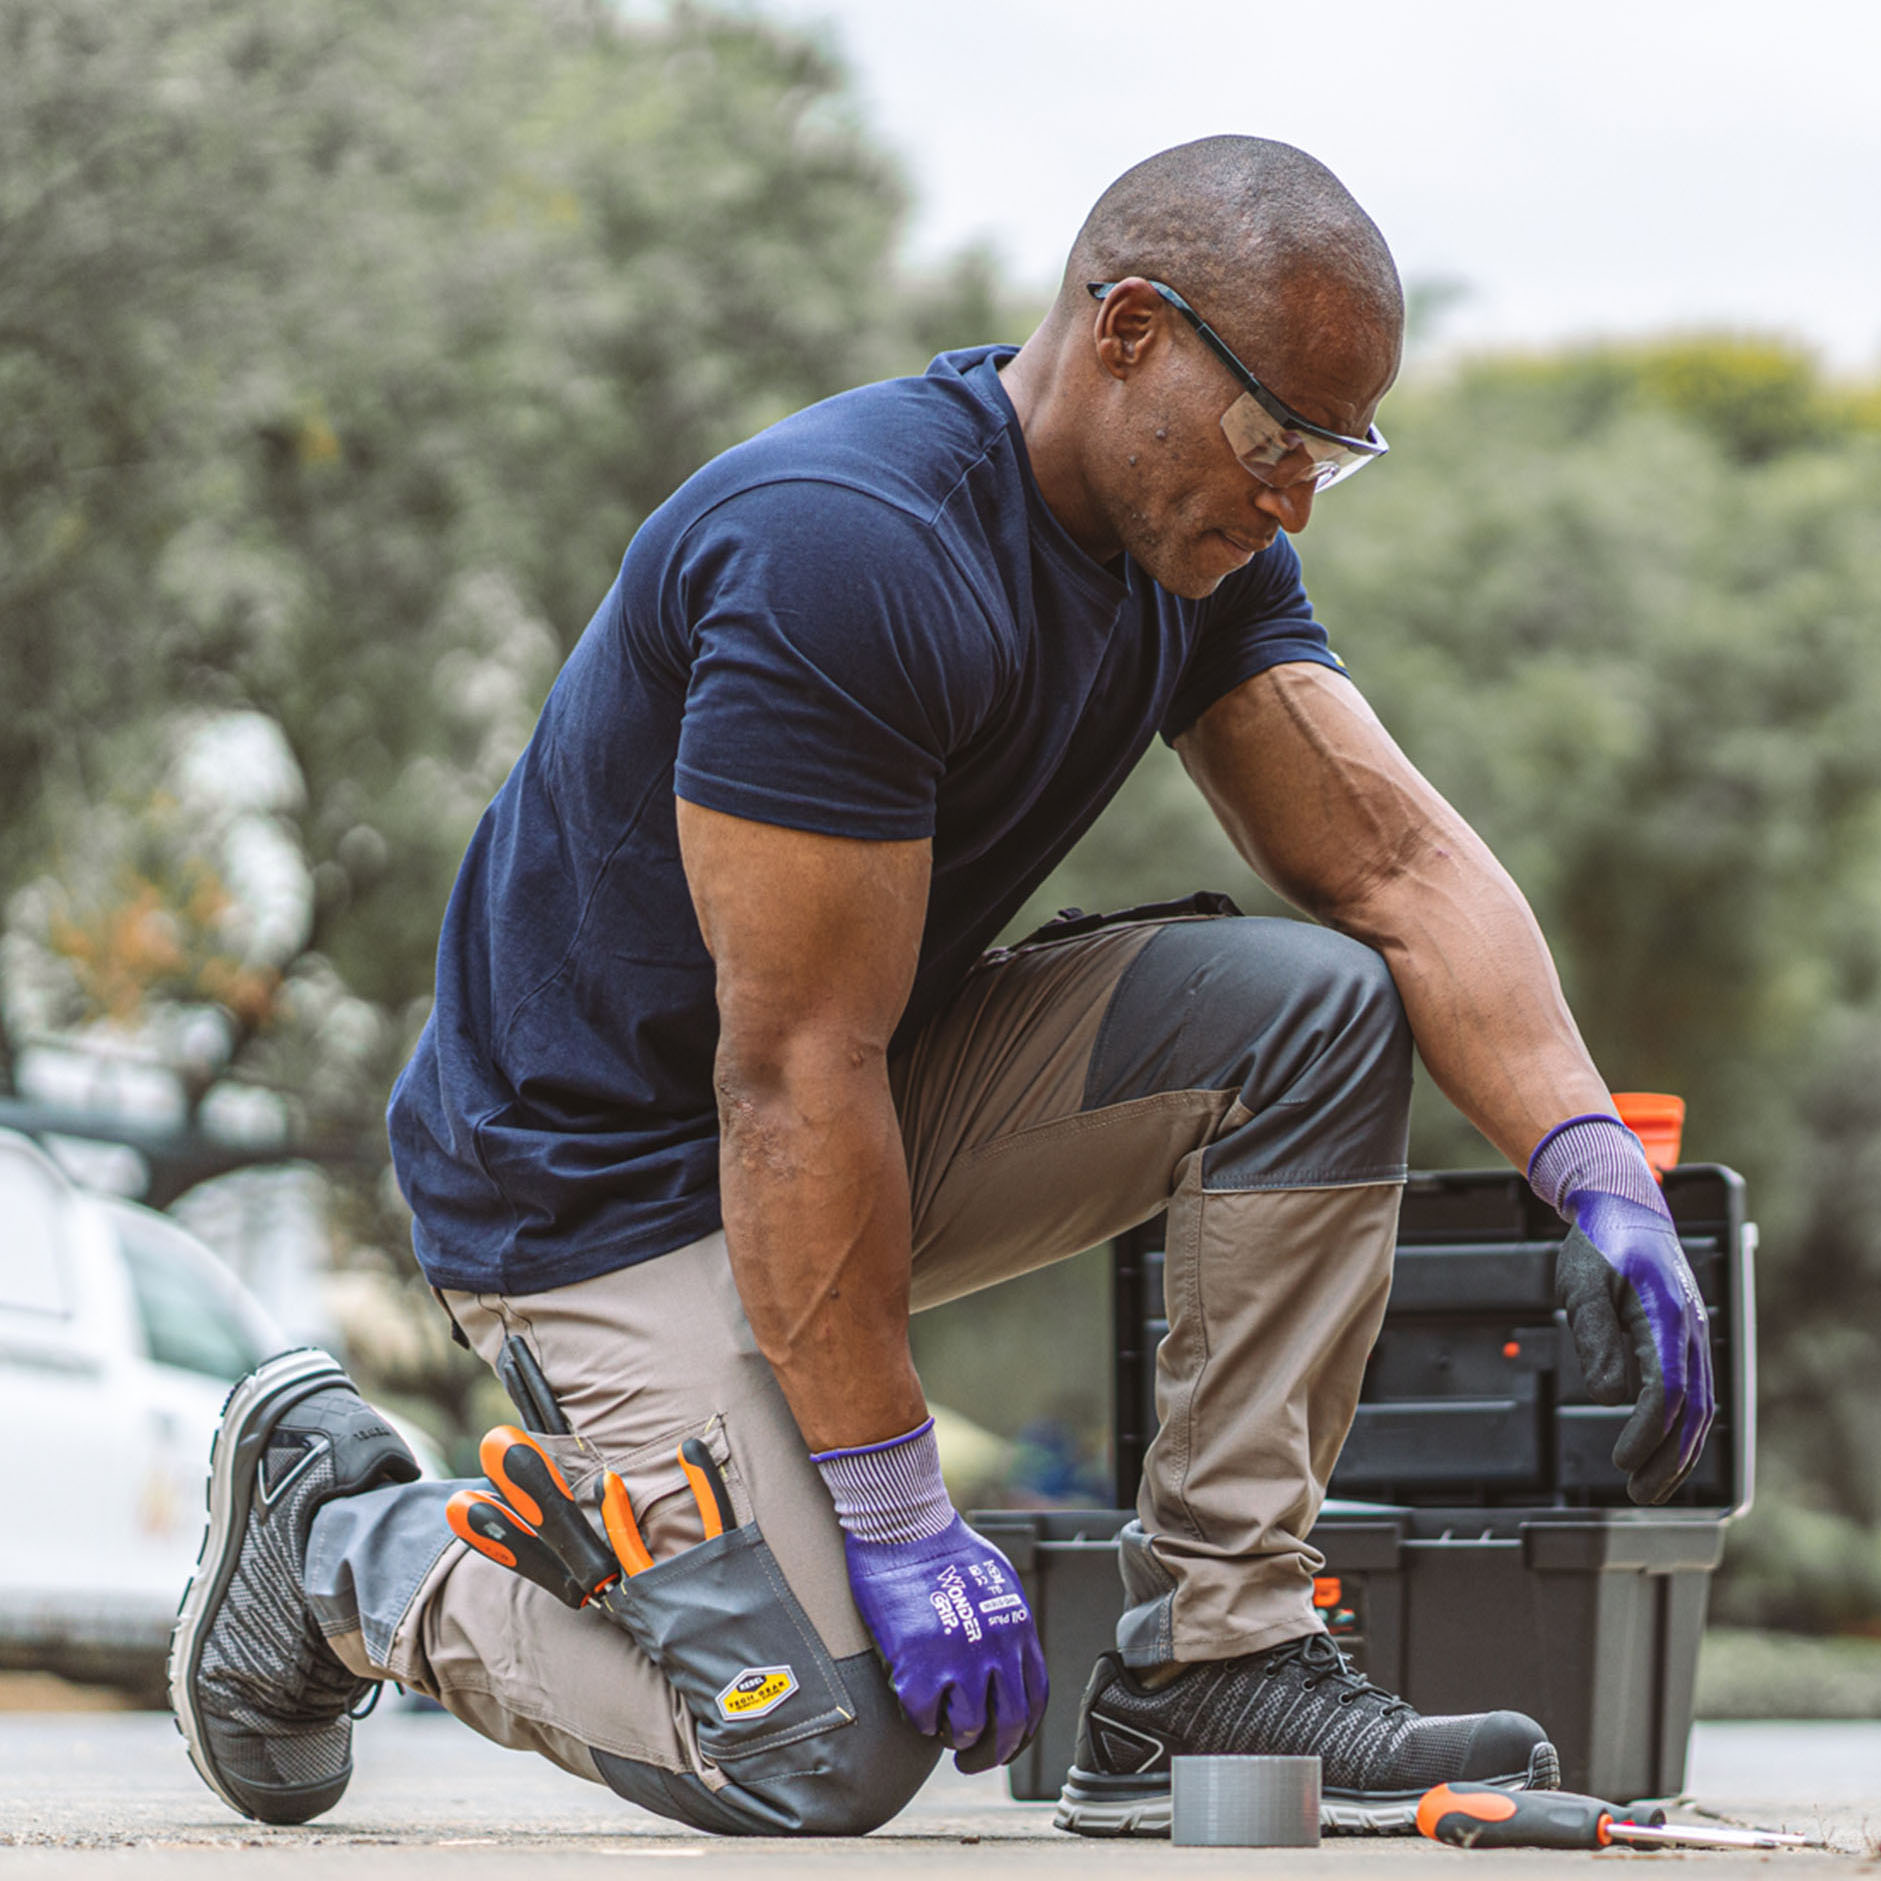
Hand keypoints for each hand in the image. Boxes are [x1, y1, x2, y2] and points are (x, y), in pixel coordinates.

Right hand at [841, 1514, 1047, 1770]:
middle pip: (1008, 1725)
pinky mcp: (918, 1666)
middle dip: (991, 1753)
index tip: (1004, 1743)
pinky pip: (924, 1719)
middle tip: (972, 1760)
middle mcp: (996, 1651)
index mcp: (1018, 1629)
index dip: (1021, 1732)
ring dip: (954, 1738)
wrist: (905, 1527)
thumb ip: (1007, 1625)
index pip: (1034, 1701)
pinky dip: (920, 1723)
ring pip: (967, 1729)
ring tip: (941, 1729)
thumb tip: (1008, 1663)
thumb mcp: (998, 1583)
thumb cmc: (945, 1548)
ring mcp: (958, 1661)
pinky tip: (915, 1709)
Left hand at [1557, 1189, 1715, 1503]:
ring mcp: (1694, 1334)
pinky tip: (1664, 1452)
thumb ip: (1594, 1337)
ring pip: (1701, 1406)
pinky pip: (1696, 1392)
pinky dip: (1684, 1428)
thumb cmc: (1598, 1246)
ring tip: (1651, 1487)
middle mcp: (1690, 1329)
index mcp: (1665, 1315)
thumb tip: (1610, 1397)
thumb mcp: (1581, 1285)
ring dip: (1680, 1451)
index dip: (1647, 1431)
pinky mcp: (1687, 1339)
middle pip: (1693, 1409)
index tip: (1622, 1460)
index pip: (1668, 1389)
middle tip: (1639, 1494)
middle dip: (1669, 1458)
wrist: (1626, 1208)